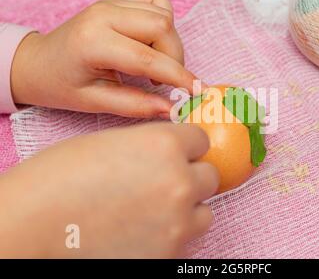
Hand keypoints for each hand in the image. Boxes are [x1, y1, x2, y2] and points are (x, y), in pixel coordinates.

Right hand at [0, 123, 218, 257]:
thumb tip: (172, 152)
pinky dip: (171, 235)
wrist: (34, 224)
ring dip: (187, 210)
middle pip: (209, 176)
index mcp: (165, 144)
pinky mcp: (169, 253)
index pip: (200, 140)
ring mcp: (178, 221)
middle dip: (189, 178)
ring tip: (155, 212)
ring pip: (204, 212)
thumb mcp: (113, 142)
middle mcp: (179, 180)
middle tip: (163, 185)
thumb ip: (151, 145)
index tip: (177, 155)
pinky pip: (186, 240)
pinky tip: (144, 232)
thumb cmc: (61, 178)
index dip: (186, 148)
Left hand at [11, 0, 202, 117]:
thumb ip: (136, 105)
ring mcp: (111, 3)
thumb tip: (172, 109)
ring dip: (169, 43)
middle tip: (162, 81)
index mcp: (93, 42)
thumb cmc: (62, 85)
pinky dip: (163, 20)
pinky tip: (151, 41)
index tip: (197, 91)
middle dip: (174, 58)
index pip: (148, 57)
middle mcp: (103, 14)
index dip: (178, 76)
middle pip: (162, 27)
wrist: (39, 62)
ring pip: (163, 14)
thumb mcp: (96, 102)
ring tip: (154, 65)